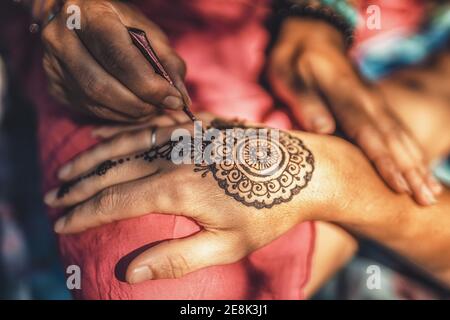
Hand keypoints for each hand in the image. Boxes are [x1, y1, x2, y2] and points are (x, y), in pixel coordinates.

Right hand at [41, 0, 188, 121]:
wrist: (70, 16)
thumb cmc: (115, 21)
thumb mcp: (144, 29)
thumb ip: (166, 60)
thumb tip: (181, 97)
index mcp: (87, 15)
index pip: (118, 57)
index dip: (148, 84)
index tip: (173, 99)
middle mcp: (62, 39)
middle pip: (103, 85)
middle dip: (140, 103)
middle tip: (163, 106)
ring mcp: (53, 65)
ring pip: (95, 102)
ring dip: (130, 112)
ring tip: (151, 107)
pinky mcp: (54, 86)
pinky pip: (89, 109)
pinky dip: (117, 115)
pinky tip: (132, 108)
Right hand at [44, 116, 336, 282]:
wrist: (303, 169)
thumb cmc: (268, 210)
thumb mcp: (228, 245)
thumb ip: (178, 257)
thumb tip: (130, 273)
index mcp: (178, 189)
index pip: (116, 201)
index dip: (84, 213)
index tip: (60, 223)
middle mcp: (176, 157)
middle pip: (114, 170)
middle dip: (79, 186)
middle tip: (53, 197)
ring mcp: (187, 136)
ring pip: (126, 143)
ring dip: (93, 157)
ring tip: (69, 168)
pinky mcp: (198, 124)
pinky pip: (152, 123)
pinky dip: (124, 130)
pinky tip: (108, 134)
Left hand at [267, 18, 441, 204]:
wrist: (311, 35)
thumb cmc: (294, 61)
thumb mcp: (289, 76)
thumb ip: (306, 102)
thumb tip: (324, 129)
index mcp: (346, 96)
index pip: (369, 134)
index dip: (384, 162)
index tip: (401, 187)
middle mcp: (367, 100)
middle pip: (393, 138)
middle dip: (412, 170)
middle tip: (427, 199)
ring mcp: (373, 101)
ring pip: (400, 135)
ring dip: (418, 163)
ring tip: (431, 191)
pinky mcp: (373, 103)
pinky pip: (397, 130)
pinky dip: (411, 151)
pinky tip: (419, 168)